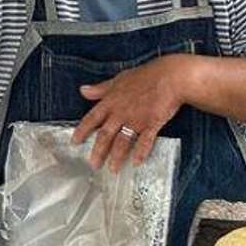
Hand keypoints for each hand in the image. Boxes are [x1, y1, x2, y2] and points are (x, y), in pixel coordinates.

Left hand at [73, 55, 200, 172]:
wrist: (170, 77)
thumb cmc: (145, 76)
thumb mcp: (119, 79)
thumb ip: (101, 88)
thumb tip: (83, 90)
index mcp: (111, 101)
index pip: (92, 119)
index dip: (82, 131)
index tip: (75, 142)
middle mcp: (121, 112)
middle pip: (105, 135)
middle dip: (98, 152)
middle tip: (93, 165)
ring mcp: (136, 119)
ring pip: (122, 142)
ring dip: (116, 157)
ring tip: (113, 169)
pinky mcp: (152, 124)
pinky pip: (144, 141)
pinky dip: (140, 152)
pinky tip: (136, 162)